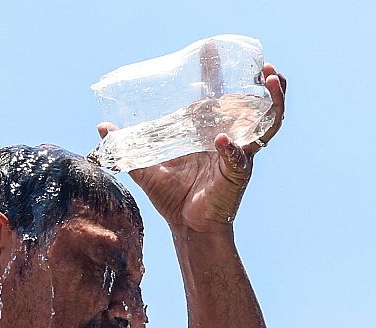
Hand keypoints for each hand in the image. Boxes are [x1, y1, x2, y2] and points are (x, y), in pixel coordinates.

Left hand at [98, 63, 286, 234]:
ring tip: (272, 82)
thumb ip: (128, 148)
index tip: (211, 50)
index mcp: (209, 132)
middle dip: (268, 85)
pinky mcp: (239, 174)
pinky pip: (242, 158)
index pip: (218, 96)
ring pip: (267, 124)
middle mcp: (229, 139)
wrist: (187, 229)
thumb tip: (102, 127)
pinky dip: (234, 150)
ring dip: (273, 102)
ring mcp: (239, 155)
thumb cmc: (172, 199)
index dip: (217, 74)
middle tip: (265, 66)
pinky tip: (224, 141)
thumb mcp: (147, 170)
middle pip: (256, 106)